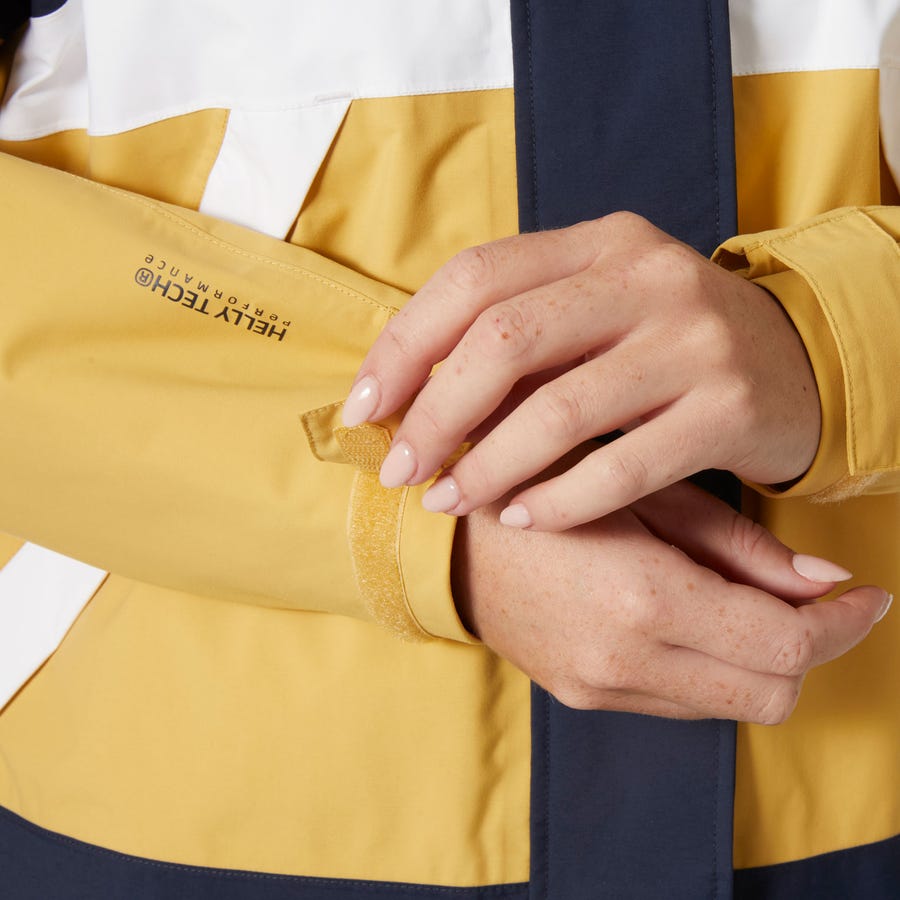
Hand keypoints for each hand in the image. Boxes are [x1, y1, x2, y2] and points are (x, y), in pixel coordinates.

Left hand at [343, 213, 820, 530]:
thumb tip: (404, 391)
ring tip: (449, 501)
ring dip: (487, 467)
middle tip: (400, 469)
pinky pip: (622, 469)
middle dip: (434, 414)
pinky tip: (520, 519)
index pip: (474, 277)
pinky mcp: (730, 410)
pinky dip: (558, 501)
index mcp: (599, 240)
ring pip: (559, 411)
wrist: (795, 365)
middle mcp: (647, 276)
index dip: (403, 346)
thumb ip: (518, 332)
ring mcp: (694, 340)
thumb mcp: (598, 310)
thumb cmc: (665, 344)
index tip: (364, 408)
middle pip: (505, 340)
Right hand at [452, 479, 889, 721]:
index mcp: (645, 598)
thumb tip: (825, 581)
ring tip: (749, 601)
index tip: (868, 596)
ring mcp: (601, 688)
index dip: (842, 626)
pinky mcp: (585, 697)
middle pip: (770, 694)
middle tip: (816, 604)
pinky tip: (693, 617)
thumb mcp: (644, 492)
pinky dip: (709, 669)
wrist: (446, 537)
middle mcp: (625, 660)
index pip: (785, 646)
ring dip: (760, 661)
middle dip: (811, 652)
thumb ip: (739, 545)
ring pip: (730, 705)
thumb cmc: (543, 487)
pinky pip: (680, 701)